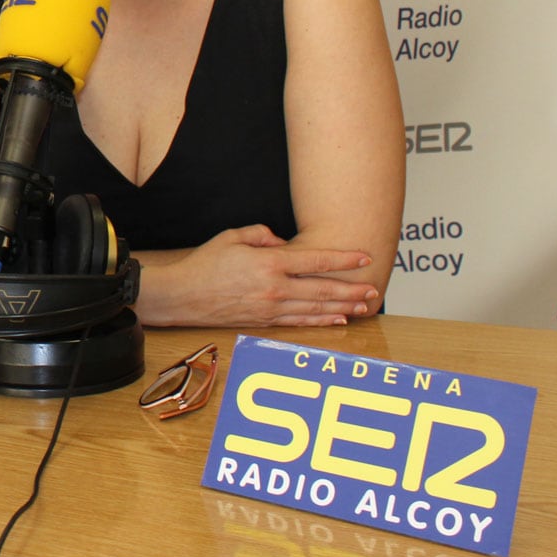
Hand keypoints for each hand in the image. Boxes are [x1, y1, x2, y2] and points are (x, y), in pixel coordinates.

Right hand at [135, 225, 379, 327]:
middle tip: (374, 289)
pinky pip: (300, 322)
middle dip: (352, 289)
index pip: (315, 260)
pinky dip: (322, 321)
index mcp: (269, 264)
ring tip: (365, 306)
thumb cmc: (205, 264)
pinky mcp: (265, 322)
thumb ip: (260, 234)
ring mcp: (271, 308)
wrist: (182, 296)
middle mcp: (275, 288)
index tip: (364, 257)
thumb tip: (281, 242)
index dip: (343, 259)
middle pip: (323, 290)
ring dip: (344, 307)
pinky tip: (338, 320)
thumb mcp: (231, 237)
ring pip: (316, 309)